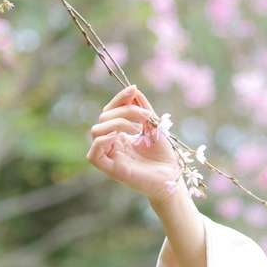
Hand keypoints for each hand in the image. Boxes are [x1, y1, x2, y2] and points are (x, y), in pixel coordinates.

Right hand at [86, 85, 181, 202]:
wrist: (173, 176)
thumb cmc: (163, 155)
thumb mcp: (154, 126)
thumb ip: (144, 109)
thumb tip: (133, 90)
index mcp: (119, 133)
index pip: (110, 110)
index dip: (119, 98)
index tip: (133, 89)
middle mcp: (112, 144)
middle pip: (103, 117)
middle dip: (125, 110)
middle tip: (146, 116)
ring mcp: (110, 156)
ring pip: (96, 131)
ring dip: (117, 122)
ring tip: (137, 128)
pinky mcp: (112, 170)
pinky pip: (93, 154)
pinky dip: (103, 140)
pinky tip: (122, 137)